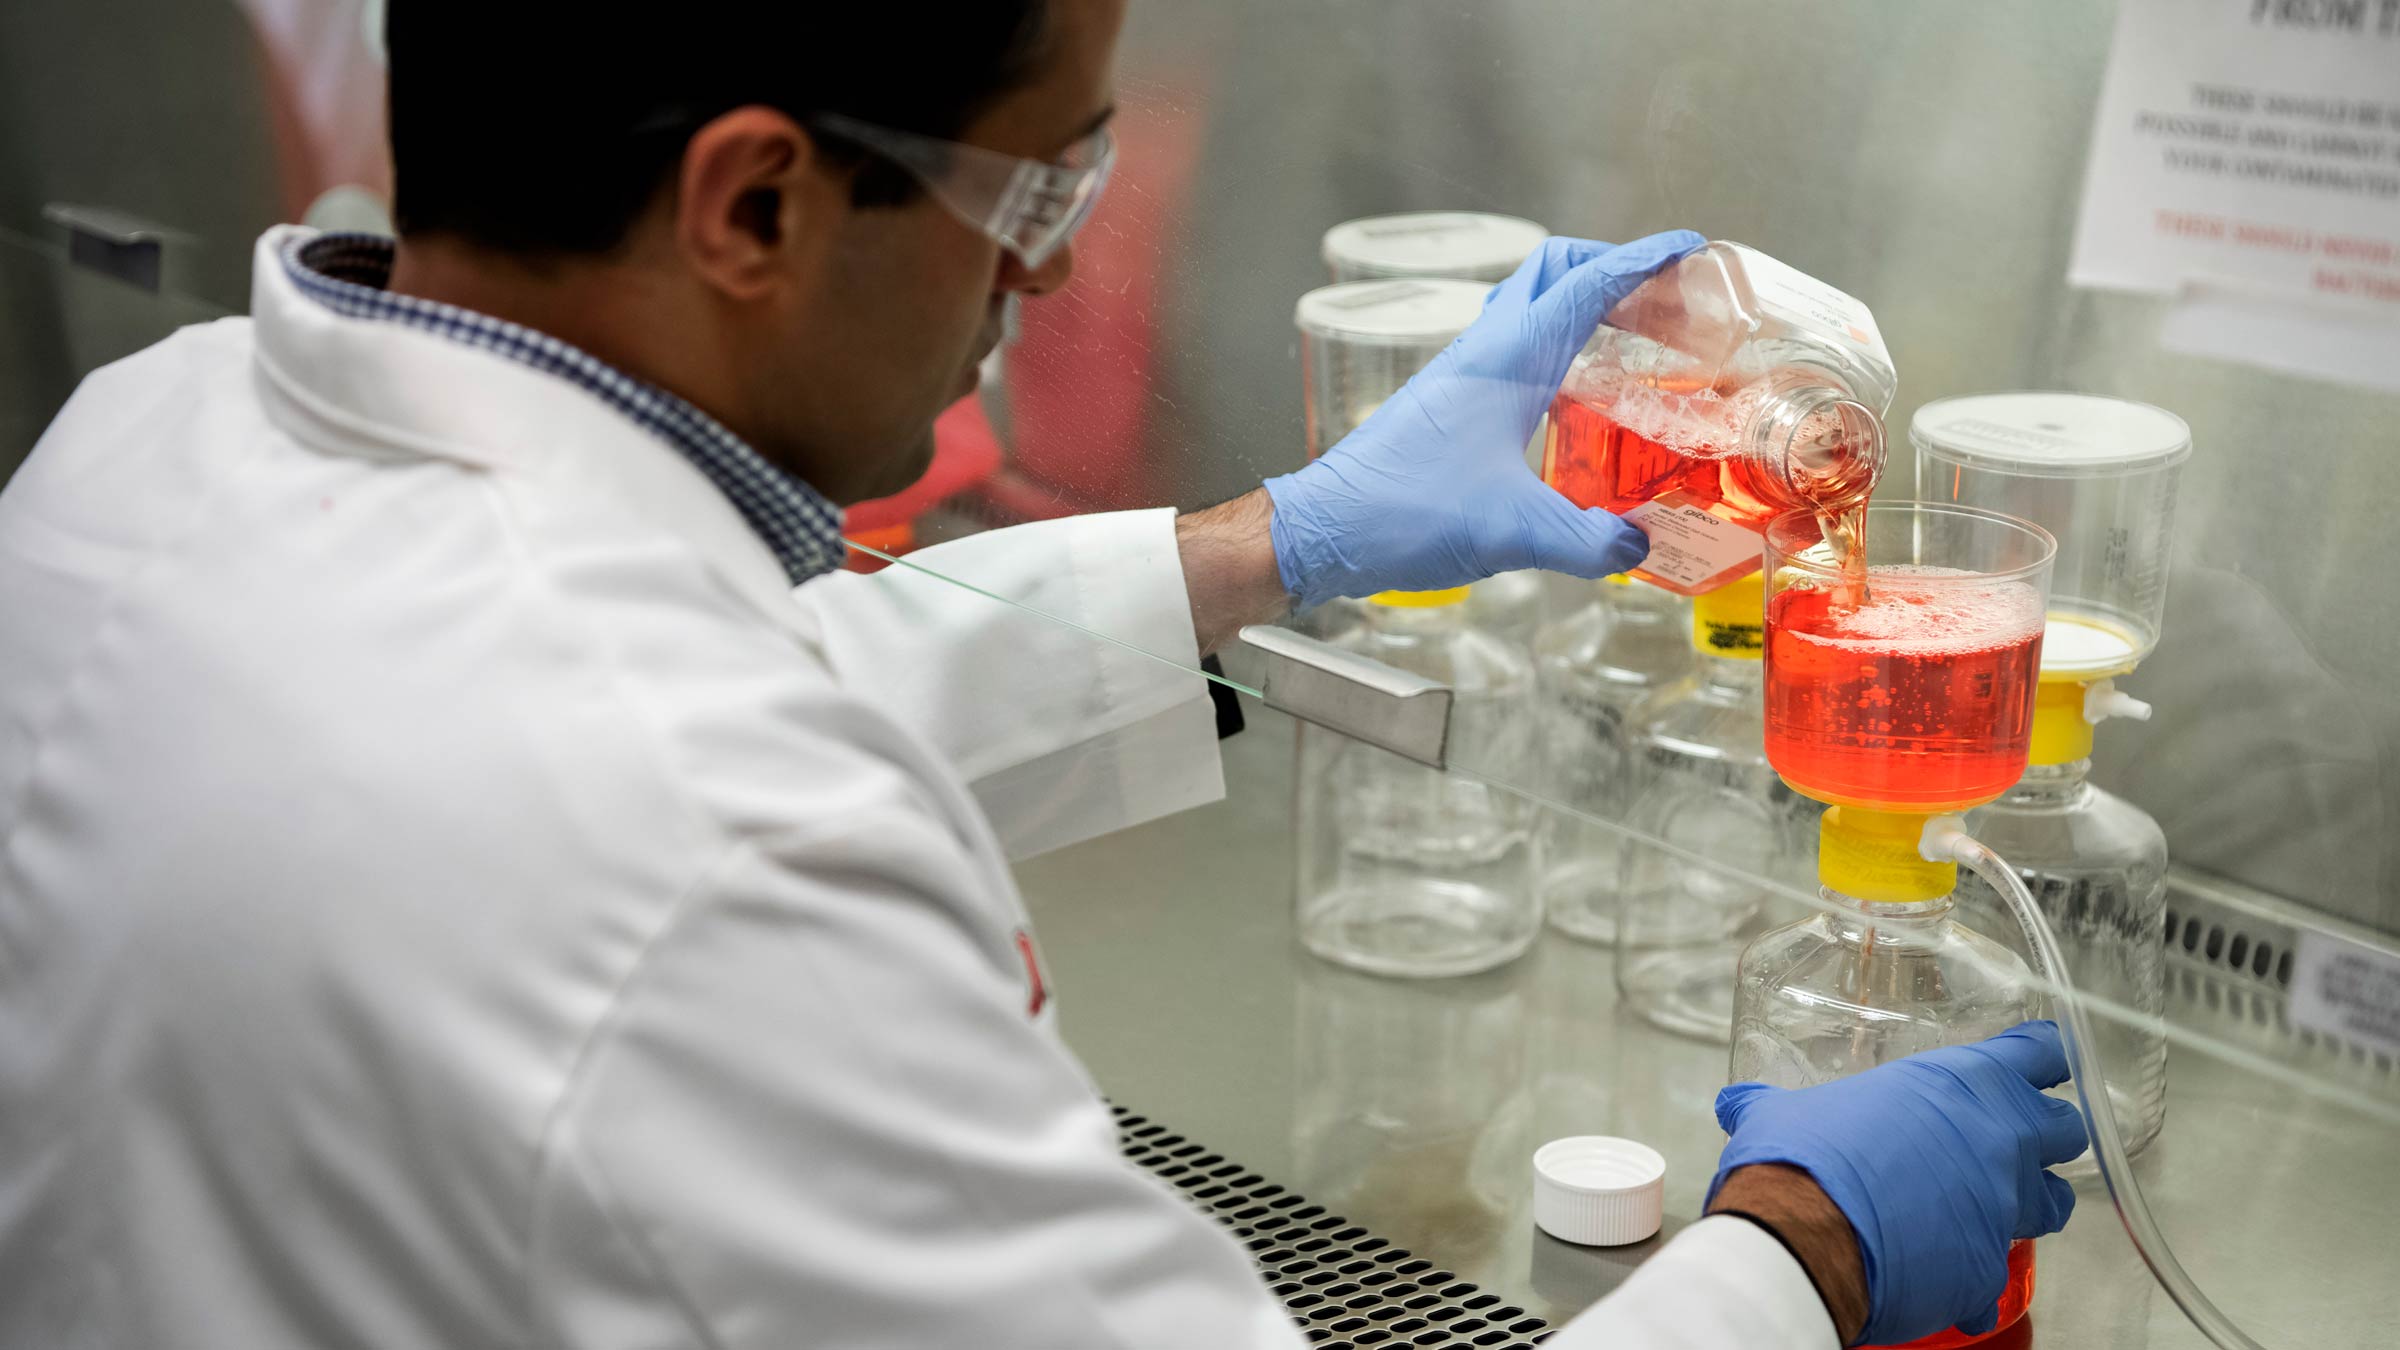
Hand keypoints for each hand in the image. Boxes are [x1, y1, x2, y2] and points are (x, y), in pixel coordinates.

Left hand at [1261, 230, 1704, 609]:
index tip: (1687, 249)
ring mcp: (1460, 372)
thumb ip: (1586, 542)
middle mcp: (1483, 351)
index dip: (1642, 259)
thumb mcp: (1512, 532)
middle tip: (1660, 293)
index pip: (1586, 282)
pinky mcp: (1447, 401)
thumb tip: (1637, 548)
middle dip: (1609, 265)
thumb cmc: (1405, 513)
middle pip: (1552, 271)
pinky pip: (1508, 346)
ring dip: (1576, 302)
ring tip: (1627, 333)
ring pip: (1526, 306)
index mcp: (1507, 357)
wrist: (1326, 529)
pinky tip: (1569, 387)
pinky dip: (1549, 343)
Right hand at [1710, 1021, 2087, 1346]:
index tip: (2045, 1059)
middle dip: (2046, 1135)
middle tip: (2012, 1140)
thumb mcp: (1782, 1114)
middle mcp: (1997, 1139)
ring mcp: (2003, 1206)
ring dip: (2033, 1203)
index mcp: (1958, 1083)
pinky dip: (1978, 1276)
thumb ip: (1770, 1104)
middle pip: (2065, 1128)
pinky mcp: (1990, 1268)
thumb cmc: (1802, 1158)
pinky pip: (2000, 1274)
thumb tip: (1738, 1103)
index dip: (2044, 1056)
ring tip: (1996, 1208)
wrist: (1804, 1236)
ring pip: (2056, 1202)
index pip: (2037, 1052)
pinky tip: (1947, 1275)